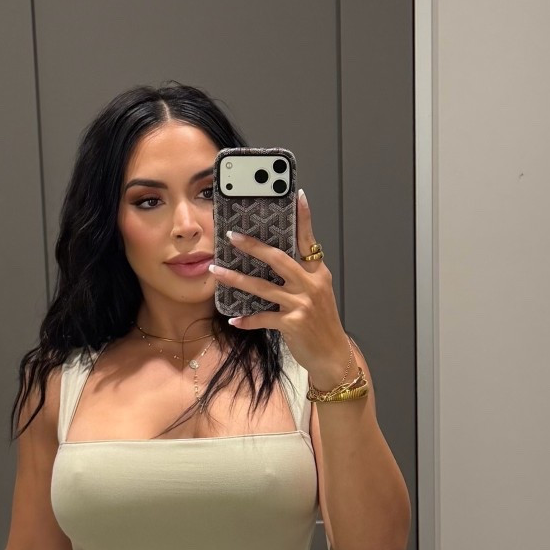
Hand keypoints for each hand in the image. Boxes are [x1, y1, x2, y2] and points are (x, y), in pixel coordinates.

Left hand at [210, 187, 357, 391]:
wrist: (332, 355)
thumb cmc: (321, 323)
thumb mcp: (318, 293)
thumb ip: (301, 275)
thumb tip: (275, 258)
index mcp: (317, 273)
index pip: (309, 240)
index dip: (304, 218)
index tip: (297, 195)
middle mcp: (311, 285)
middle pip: (278, 259)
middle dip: (253, 246)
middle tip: (232, 236)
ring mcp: (302, 304)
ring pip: (262, 287)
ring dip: (236, 279)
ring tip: (216, 271)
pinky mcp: (293, 323)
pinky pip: (263, 318)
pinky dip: (246, 319)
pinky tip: (233, 319)